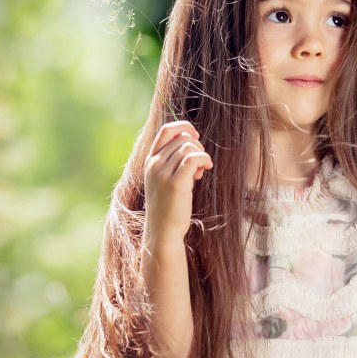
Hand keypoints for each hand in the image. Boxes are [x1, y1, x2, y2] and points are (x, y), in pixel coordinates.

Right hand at [143, 120, 212, 245]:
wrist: (162, 230)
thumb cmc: (169, 205)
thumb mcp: (167, 178)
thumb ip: (175, 162)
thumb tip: (194, 145)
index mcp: (150, 160)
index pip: (166, 130)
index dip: (184, 127)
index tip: (196, 137)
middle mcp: (154, 164)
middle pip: (182, 138)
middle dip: (197, 146)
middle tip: (200, 164)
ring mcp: (162, 173)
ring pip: (188, 147)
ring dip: (202, 154)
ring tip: (201, 170)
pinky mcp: (175, 183)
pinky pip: (193, 158)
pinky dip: (204, 159)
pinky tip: (205, 169)